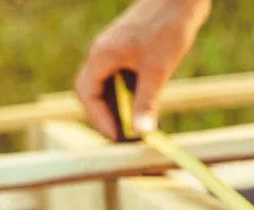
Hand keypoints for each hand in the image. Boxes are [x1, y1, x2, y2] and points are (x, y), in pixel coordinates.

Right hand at [75, 0, 209, 138]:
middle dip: (105, 116)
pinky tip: (146, 105)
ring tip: (134, 126)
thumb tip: (141, 131)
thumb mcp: (157, 71)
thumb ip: (147, 102)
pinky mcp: (130, 49)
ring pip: (108, 85)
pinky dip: (129, 94)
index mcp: (101, 56)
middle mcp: (103, 53)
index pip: (86, 94)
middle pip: (93, 91)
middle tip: (122, 137)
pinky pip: (122, 77)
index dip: (99, 119)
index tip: (116, 137)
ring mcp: (116, 50)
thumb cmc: (167, 28)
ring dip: (118, 106)